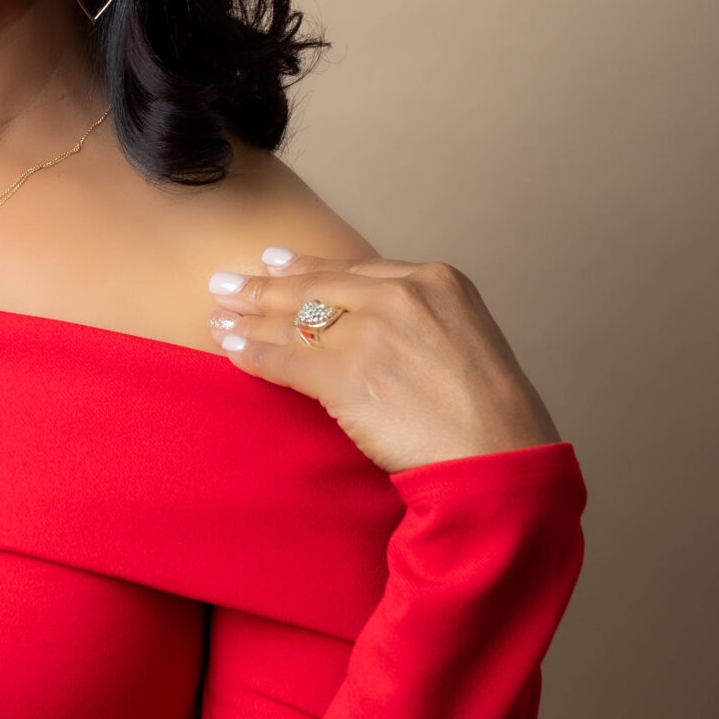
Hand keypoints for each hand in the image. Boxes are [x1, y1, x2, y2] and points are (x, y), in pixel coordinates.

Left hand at [208, 247, 558, 473]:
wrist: (500, 457)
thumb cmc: (489, 415)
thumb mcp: (464, 341)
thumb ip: (420, 322)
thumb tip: (374, 324)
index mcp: (435, 280)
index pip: (355, 270)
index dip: (307, 266)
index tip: (274, 261)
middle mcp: (403, 295)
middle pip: (317, 287)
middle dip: (264, 286)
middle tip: (225, 282)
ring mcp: (373, 333)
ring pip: (296, 319)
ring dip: (249, 318)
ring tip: (217, 314)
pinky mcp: (349, 375)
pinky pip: (288, 359)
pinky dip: (254, 354)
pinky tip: (231, 351)